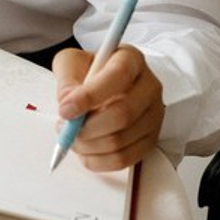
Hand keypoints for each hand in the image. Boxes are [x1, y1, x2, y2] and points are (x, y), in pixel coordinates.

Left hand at [52, 44, 163, 170]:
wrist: (105, 84)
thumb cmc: (87, 71)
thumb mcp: (71, 62)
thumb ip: (67, 77)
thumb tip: (68, 103)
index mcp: (131, 59)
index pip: (118, 76)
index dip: (90, 96)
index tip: (65, 109)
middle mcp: (150, 87)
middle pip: (123, 114)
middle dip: (86, 127)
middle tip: (64, 127)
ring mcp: (154, 116)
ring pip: (121, 140)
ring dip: (88, 145)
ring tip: (70, 136)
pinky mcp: (150, 140)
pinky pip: (124, 159)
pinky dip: (98, 160)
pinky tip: (83, 150)